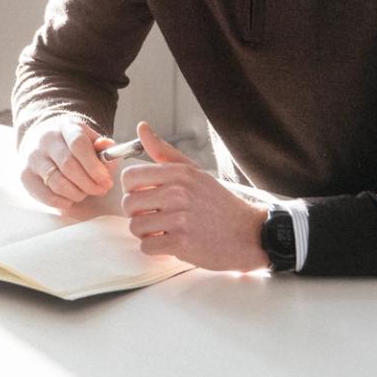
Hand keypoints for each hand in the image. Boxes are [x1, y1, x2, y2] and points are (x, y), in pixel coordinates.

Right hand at [17, 116, 116, 209]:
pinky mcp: (25, 175)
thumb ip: (103, 148)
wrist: (43, 140)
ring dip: (77, 193)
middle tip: (101, 190)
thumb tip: (109, 152)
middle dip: (89, 183)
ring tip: (85, 193)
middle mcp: (45, 139)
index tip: (106, 180)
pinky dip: (62, 202)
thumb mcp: (90, 139)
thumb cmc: (73, 144)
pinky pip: (46, 196)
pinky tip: (70, 198)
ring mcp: (33, 157)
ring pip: (57, 183)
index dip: (94, 166)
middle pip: (68, 166)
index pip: (78, 144)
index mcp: (66, 127)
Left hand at [119, 123, 266, 270]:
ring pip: (135, 227)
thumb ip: (164, 151)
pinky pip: (147, 247)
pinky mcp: (182, 243)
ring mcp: (179, 219)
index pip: (130, 177)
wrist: (248, 233)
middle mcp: (178, 193)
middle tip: (154, 216)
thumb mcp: (194, 171)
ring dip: (146, 233)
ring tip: (164, 230)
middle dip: (137, 213)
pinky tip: (170, 243)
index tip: (144, 196)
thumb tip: (142, 128)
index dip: (132, 190)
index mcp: (178, 173)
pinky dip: (155, 249)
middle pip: (129, 204)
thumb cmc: (218, 203)